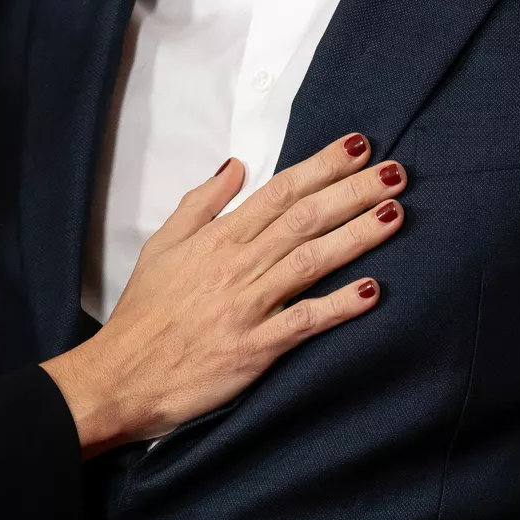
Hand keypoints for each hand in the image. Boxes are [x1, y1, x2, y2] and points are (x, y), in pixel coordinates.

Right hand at [41, 133, 403, 453]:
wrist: (125, 373)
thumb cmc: (145, 309)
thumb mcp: (164, 242)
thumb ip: (203, 202)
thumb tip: (237, 165)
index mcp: (219, 236)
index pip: (280, 191)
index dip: (322, 166)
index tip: (357, 146)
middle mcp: (238, 264)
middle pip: (305, 218)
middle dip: (353, 191)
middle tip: (395, 171)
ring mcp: (249, 306)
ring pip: (311, 261)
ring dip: (357, 236)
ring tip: (395, 213)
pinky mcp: (256, 349)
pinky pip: (304, 322)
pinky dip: (339, 306)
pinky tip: (373, 290)